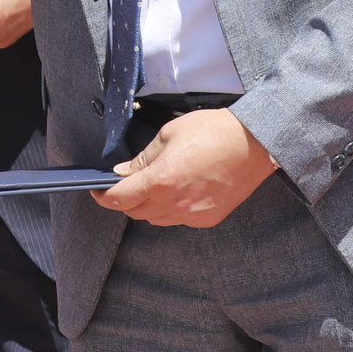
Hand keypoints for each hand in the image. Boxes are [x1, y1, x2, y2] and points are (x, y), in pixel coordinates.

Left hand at [94, 108, 278, 226]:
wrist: (254, 143)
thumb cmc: (212, 132)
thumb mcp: (168, 135)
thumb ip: (143, 159)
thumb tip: (123, 172)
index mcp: (161, 181)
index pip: (119, 199)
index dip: (103, 196)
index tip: (98, 190)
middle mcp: (175, 203)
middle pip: (135, 212)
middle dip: (125, 199)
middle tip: (126, 183)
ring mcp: (193, 215)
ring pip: (156, 219)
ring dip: (148, 206)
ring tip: (156, 184)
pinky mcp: (209, 219)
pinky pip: (179, 219)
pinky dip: (171, 209)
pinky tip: (179, 190)